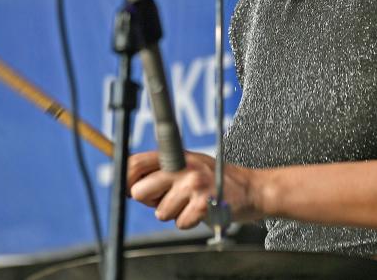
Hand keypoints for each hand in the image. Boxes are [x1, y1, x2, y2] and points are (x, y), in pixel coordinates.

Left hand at [126, 150, 260, 228]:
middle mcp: (182, 166)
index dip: (125, 179)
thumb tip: (129, 185)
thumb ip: (162, 170)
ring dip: (174, 213)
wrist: (251, 189)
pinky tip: (200, 211)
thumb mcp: (188, 163)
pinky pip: (180, 223)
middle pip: (140, 191)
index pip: (136, 163)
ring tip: (190, 203)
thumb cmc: (215, 178)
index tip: (127, 190)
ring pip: (160, 212)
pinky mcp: (203, 204)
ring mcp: (193, 184)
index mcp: (175, 154)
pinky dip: (188, 222)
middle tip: (167, 198)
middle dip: (149, 201)